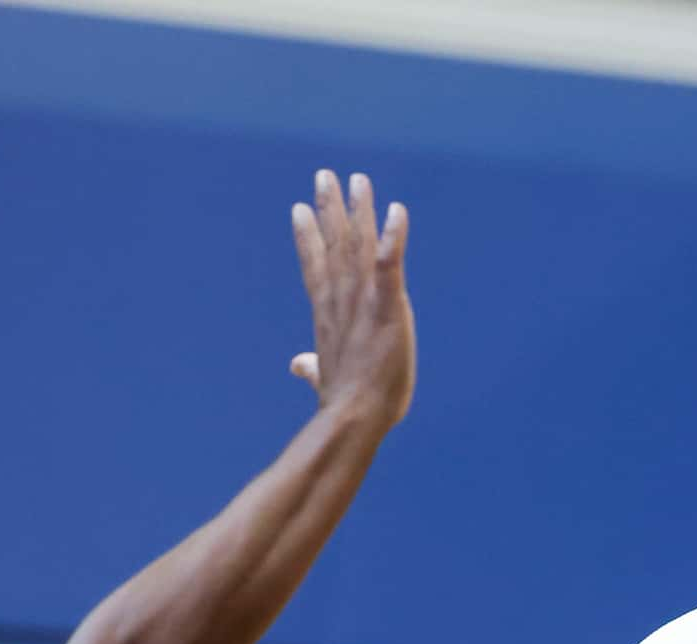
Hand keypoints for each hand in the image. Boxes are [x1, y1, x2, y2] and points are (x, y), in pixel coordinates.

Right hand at [288, 168, 416, 428]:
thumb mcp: (325, 379)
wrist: (356, 417)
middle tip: (324, 174)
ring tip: (357, 179)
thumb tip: (299, 365)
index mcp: (327, 313)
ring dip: (359, 209)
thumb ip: (312, 366)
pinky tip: (398, 211)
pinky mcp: (387, 306)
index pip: (315, 266)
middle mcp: (341, 298)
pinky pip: (391, 264)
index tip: (299, 209)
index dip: (308, 236)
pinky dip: (393, 236)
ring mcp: (362, 299)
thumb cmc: (345, 405)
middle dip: (329, 207)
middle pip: (333, 243)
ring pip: (359, 244)